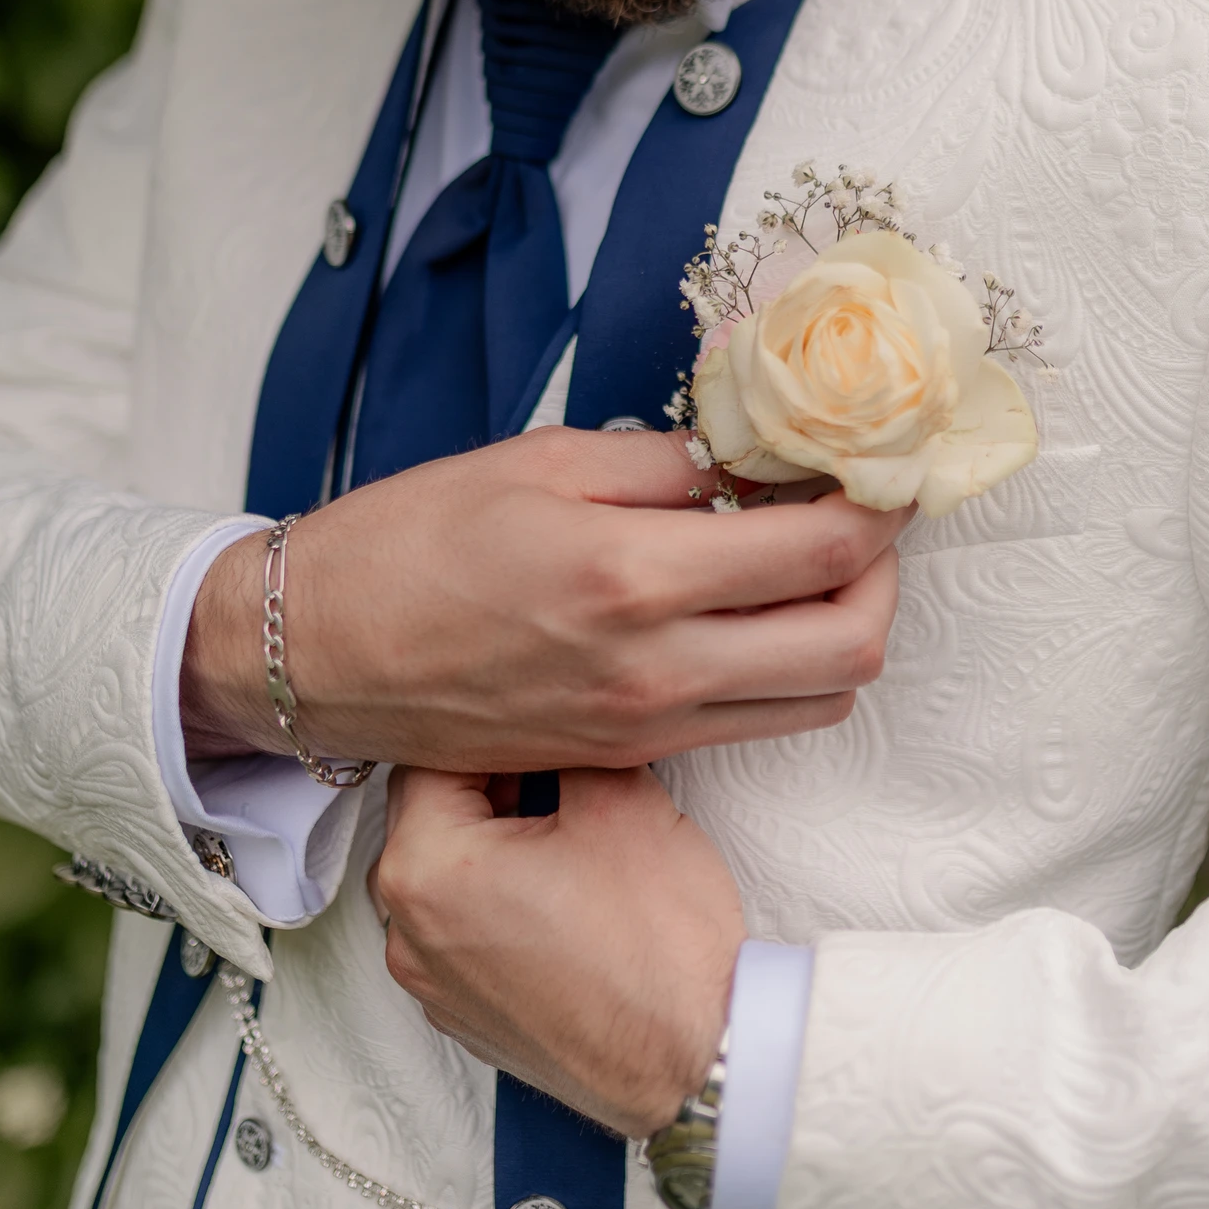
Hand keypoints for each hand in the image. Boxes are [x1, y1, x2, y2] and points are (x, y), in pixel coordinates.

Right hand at [181, 426, 905, 771]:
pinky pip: (756, 724)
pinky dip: (788, 670)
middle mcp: (656, 667)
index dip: (881, 504)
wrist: (320, 654)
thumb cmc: (414, 540)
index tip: (887, 465)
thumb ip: (669, 460)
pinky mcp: (631, 755)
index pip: (822, 552)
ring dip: (847, 629)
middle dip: (888, 576)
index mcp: (633, 576)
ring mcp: (648, 724)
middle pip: (853, 644)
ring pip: (820, 699)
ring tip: (818, 565)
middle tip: (870, 518)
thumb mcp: (542, 460)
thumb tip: (762, 453)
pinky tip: (756, 612)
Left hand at [372, 761, 742, 1135]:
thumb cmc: (656, 941)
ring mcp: (432, 985)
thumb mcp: (619, 798)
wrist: (695, 1059)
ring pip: (447, 876)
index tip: (540, 726)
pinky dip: (500, 904)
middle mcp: (406, 932)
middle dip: (490, 786)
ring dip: (494, 844)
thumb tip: (554, 724)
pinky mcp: (465, 1017)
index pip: (431, 758)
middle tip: (560, 771)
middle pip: (430, 818)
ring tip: (566, 833)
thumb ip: (567, 743)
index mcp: (425, 867)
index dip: (494, 731)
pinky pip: (464, 934)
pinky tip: (563, 900)